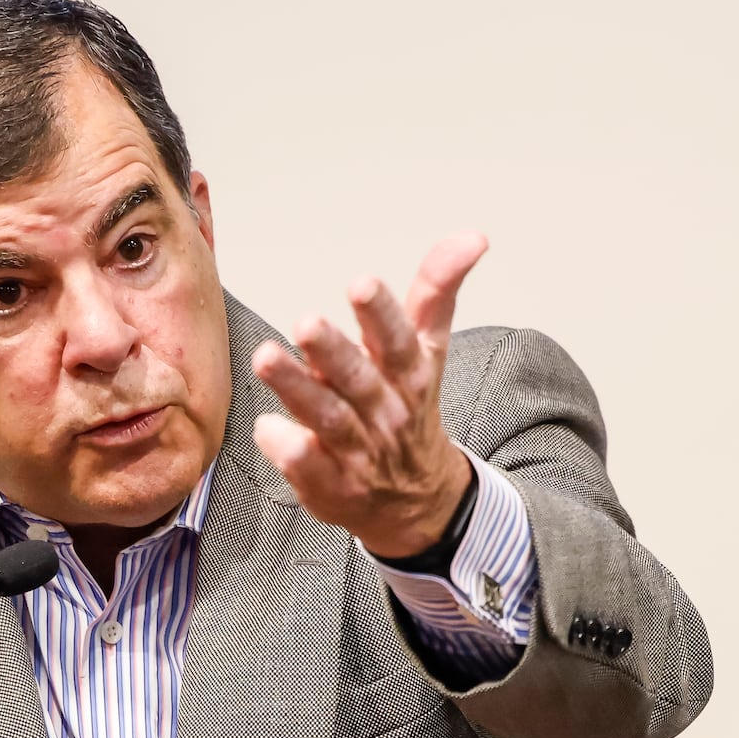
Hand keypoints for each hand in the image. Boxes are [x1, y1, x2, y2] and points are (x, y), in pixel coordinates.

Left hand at [250, 232, 488, 557]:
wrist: (417, 500)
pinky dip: (289, 449)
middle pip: (359, 379)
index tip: (362, 283)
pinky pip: (308, 467)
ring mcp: (359, 452)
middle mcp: (386, 412)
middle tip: (306, 322)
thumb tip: (473, 237)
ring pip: (328, 419)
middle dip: (332, 351)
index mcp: (410, 374)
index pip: (399, 340)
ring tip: (266, 357)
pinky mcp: (332, 485)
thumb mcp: (430, 350)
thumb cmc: (409, 410)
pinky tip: (267, 426)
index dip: (382, 313)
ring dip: (297, 389)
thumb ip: (437, 290)